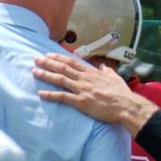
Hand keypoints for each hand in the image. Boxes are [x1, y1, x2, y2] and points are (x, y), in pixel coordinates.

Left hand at [33, 54, 156, 130]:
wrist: (126, 106)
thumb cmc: (122, 94)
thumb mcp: (115, 78)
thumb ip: (107, 72)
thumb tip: (104, 66)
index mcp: (92, 73)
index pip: (72, 62)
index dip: (59, 57)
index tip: (48, 54)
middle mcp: (85, 79)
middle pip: (63, 68)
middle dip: (48, 63)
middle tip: (35, 59)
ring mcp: (82, 89)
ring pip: (60, 79)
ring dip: (46, 75)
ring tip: (34, 72)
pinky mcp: (81, 102)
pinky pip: (63, 97)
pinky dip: (51, 95)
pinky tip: (41, 94)